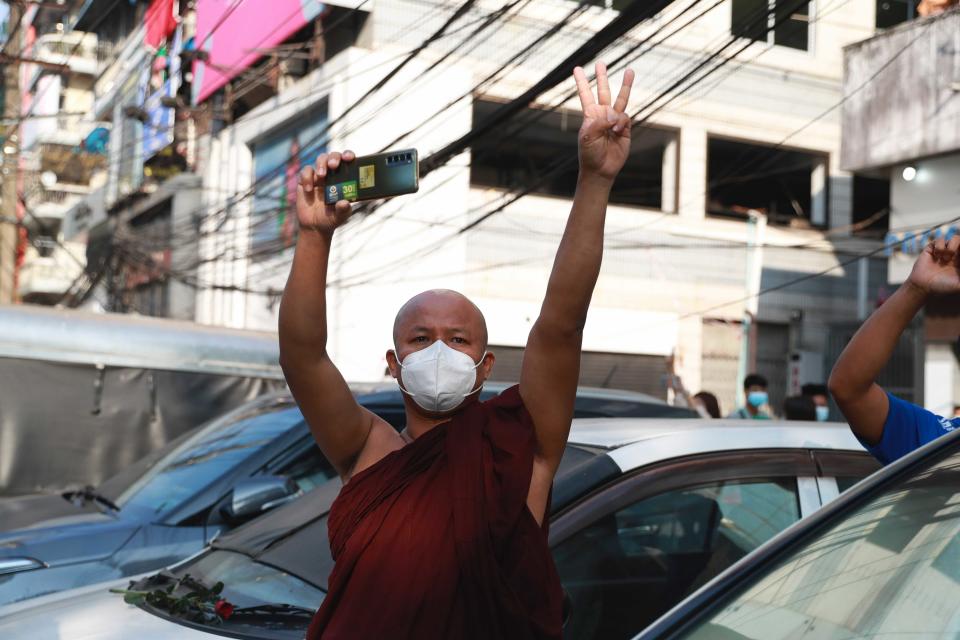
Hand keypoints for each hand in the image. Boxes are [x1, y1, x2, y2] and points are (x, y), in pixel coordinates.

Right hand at [297, 151, 355, 234]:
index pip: (348, 162)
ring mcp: (318, 176)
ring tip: (321, 176)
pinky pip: (306, 171)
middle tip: (333, 165)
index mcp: (344, 179)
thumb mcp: (340, 216)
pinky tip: (309, 190)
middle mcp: (332, 174)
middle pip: (333, 156)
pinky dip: (307, 177)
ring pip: (320, 159)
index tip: (349, 158)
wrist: (314, 226)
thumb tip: (345, 203)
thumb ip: (343, 210)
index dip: (348, 155)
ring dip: (321, 164)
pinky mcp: (305, 180)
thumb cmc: (331, 218)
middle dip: (334, 157)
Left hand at [573, 62, 634, 181]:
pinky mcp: (625, 128)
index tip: (577, 68)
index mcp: (590, 115)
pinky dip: (620, 122)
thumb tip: (615, 114)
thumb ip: (599, 121)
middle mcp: (602, 115)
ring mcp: (614, 121)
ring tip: (630, 70)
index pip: (585, 94)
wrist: (601, 169)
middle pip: (603, 91)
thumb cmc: (590, 154)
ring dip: (625, 85)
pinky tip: (616, 131)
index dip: (581, 82)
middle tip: (601, 63)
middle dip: (602, 77)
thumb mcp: (588, 136)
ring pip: (621, 98)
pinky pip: (625, 117)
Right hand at [908, 236, 959, 294]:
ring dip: (951, 247)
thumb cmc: (942, 287)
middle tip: (957, 255)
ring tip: (946, 258)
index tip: (959, 258)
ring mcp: (944, 250)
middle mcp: (955, 254)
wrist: (923, 286)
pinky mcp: (932, 248)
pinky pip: (940, 239)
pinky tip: (937, 256)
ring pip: (954, 238)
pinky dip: (940, 246)